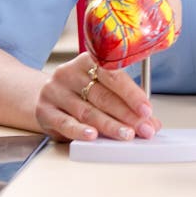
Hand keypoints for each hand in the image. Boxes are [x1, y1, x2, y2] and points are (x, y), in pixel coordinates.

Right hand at [35, 52, 161, 141]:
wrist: (43, 93)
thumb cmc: (79, 90)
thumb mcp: (101, 87)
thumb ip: (125, 102)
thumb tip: (152, 121)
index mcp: (88, 60)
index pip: (114, 75)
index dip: (132, 94)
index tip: (147, 109)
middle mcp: (70, 73)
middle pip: (103, 96)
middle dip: (127, 115)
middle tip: (144, 128)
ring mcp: (56, 91)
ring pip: (88, 111)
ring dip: (110, 126)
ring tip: (127, 135)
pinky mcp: (44, 111)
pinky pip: (65, 122)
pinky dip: (80, 131)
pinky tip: (93, 136)